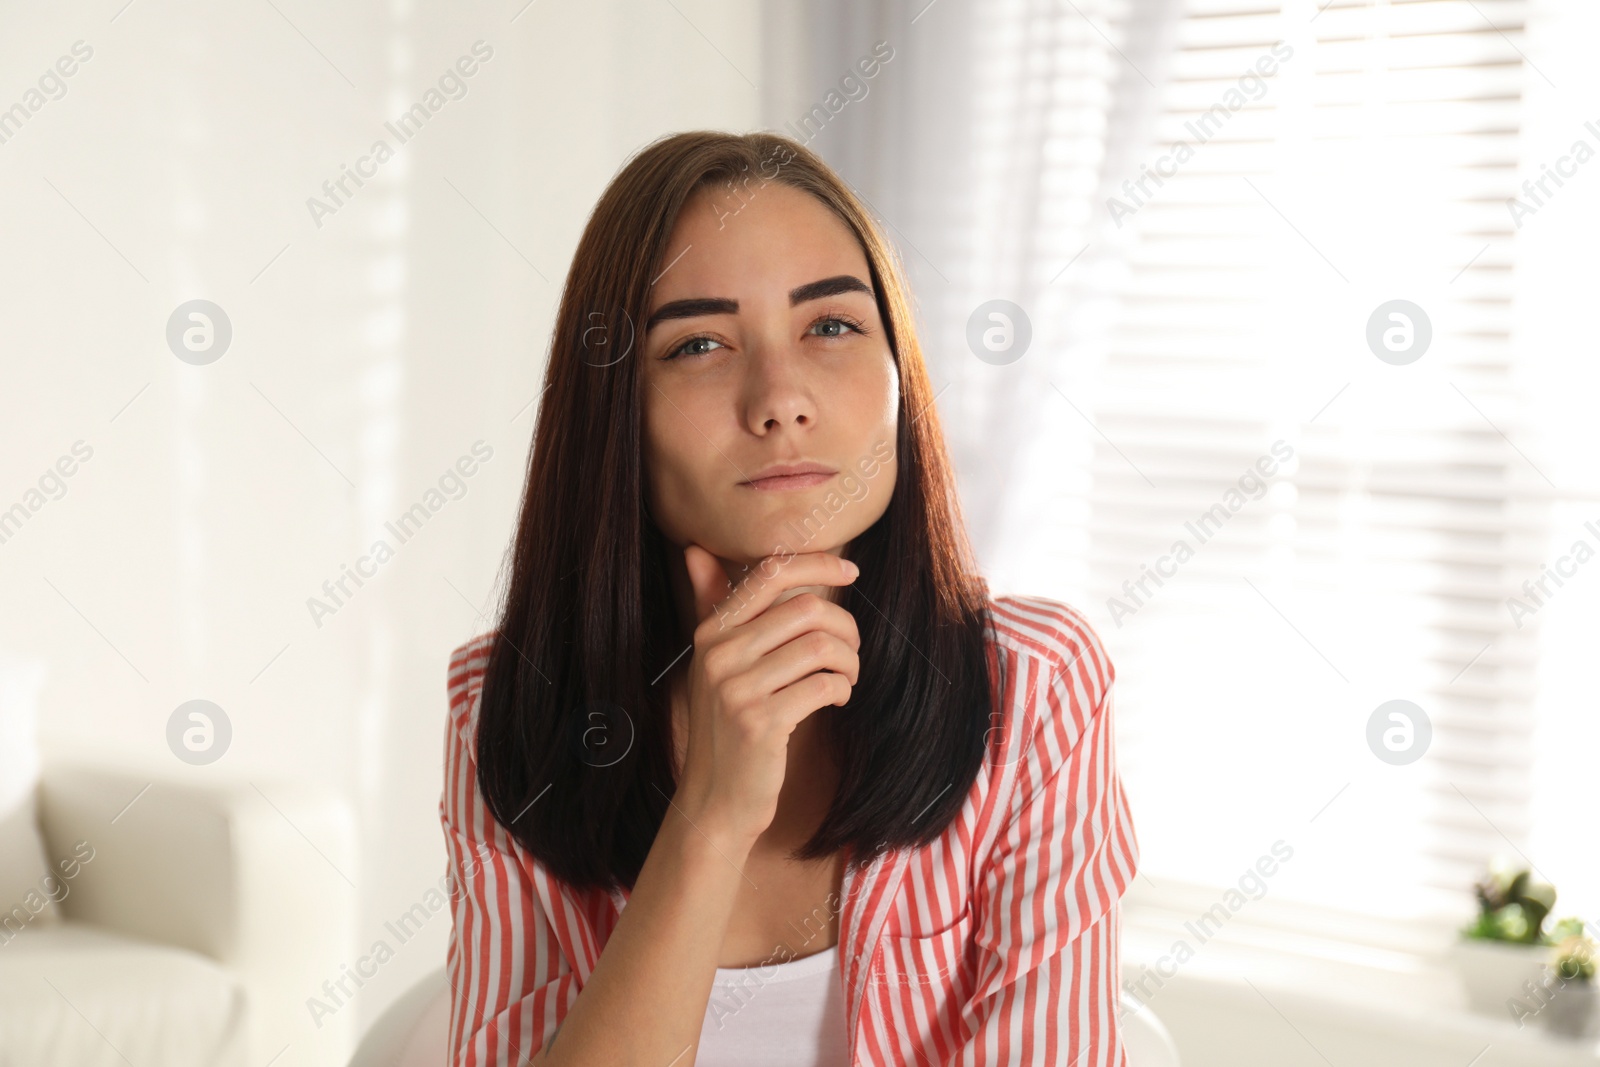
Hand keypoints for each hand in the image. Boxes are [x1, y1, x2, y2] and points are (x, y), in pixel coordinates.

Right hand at [671, 544, 860, 850]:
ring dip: (849, 661)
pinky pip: (825, 685)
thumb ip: (712, 607)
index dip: (818, 564)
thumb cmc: (726, 725)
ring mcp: (737, 688)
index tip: (850, 572)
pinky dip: (843, 689)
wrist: (715, 799)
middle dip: (844, 626)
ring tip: (846, 677)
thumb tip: (695, 551)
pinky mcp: (761, 722)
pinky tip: (837, 699)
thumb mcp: (715, 664)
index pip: (770, 574)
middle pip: (807, 609)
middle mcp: (719, 654)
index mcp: (711, 632)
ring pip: (821, 647)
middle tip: (850, 650)